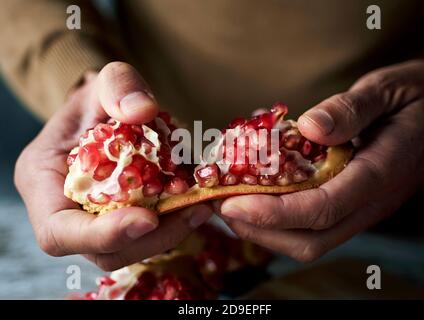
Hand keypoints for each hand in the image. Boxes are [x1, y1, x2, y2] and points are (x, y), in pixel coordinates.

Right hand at [15, 62, 211, 270]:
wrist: (109, 111)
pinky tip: (198, 201)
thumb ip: (119, 86)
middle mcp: (67, 212)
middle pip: (103, 250)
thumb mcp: (105, 81)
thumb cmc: (99, 97)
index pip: (60, 232)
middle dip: (150, 239)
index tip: (147, 219)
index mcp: (43, 183)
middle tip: (193, 211)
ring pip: (131, 248)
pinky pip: (148, 234)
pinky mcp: (123, 219)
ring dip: (169, 234)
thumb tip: (143, 110)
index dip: (103, 235)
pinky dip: (174, 222)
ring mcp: (97, 220)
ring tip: (201, 206)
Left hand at [217, 60, 423, 261]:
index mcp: (380, 174)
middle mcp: (370, 203)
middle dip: (261, 230)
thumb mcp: (389, 89)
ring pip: (311, 242)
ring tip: (231, 205)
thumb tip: (309, 126)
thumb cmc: (420, 97)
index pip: (322, 209)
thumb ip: (352, 109)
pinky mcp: (354, 206)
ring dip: (266, 231)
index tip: (232, 201)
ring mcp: (362, 209)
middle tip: (222, 205)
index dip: (273, 211)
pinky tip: (257, 198)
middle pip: (311, 240)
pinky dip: (279, 222)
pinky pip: (314, 228)